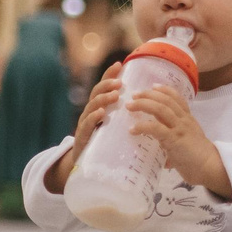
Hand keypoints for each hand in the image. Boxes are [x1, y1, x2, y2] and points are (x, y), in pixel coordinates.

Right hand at [44, 64, 122, 193]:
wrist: (85, 167)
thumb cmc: (104, 145)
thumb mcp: (115, 128)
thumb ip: (125, 117)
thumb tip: (148, 105)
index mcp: (100, 108)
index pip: (104, 87)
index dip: (110, 75)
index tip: (120, 64)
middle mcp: (91, 113)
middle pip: (96, 93)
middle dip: (107, 84)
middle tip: (120, 82)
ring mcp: (85, 124)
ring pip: (92, 106)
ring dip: (103, 99)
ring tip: (114, 95)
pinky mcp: (83, 138)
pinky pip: (87, 125)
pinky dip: (94, 117)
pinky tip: (101, 113)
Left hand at [127, 87, 230, 198]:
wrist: (209, 167)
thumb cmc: (198, 158)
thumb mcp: (186, 141)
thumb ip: (173, 140)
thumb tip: (162, 148)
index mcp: (188, 119)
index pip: (177, 98)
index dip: (164, 90)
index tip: (152, 86)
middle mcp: (184, 120)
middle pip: (166, 100)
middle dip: (148, 95)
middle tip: (134, 95)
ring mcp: (179, 128)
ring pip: (160, 109)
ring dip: (143, 104)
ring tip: (130, 106)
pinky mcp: (174, 139)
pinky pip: (155, 128)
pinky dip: (142, 126)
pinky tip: (133, 129)